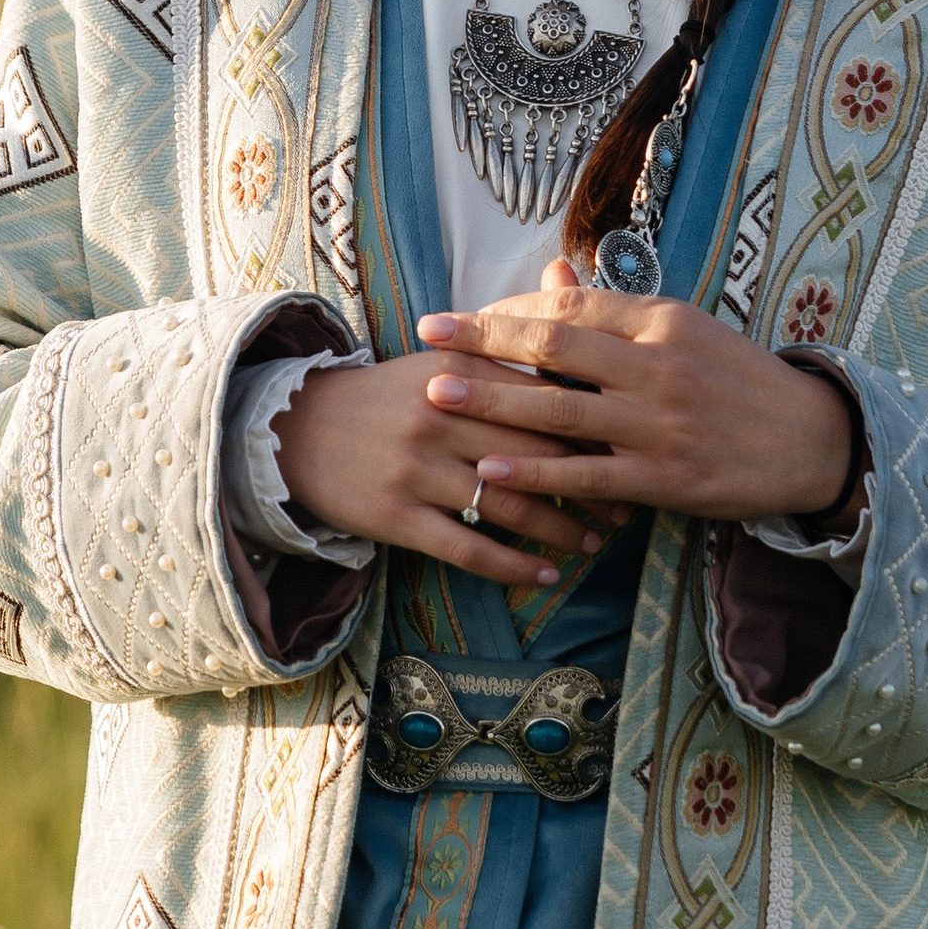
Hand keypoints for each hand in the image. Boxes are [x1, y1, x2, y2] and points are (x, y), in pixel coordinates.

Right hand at [272, 347, 615, 591]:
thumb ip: (509, 356)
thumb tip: (587, 355)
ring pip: (507, 504)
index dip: (594, 429)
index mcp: (459, 369)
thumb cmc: (390, 396)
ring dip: (560, 529)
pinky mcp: (394, 514)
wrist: (296, 428)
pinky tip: (544, 574)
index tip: (631, 450)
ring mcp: (415, 466)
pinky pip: (467, 546)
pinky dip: (512, 564)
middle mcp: (440, 413)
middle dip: (590, 485)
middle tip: (628, 507)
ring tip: (594, 543)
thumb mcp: (443, 363)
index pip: (542, 398)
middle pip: (535, 454)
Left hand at [416, 261, 860, 530]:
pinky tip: (488, 469)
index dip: (509, 311)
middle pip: (556, 347)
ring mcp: (661, 425)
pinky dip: (534, 471)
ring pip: (561, 410)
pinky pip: (586, 474)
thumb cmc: (740, 381)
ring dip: (492, 400)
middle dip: (483, 340)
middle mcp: (659, 366)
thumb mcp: (685, 330)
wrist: (812, 441)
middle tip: (428, 334)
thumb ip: (614, 309)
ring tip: (437, 393)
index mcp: (663, 321)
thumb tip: (553, 275)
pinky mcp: (666, 478)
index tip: (461, 317)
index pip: (572, 307)